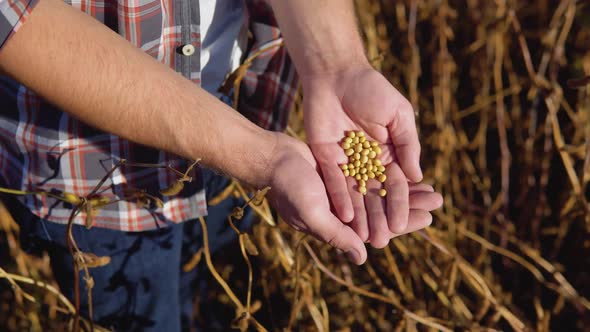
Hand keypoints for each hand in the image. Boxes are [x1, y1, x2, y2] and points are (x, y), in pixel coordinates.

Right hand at [264, 133, 440, 263]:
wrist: (275, 160)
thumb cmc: (290, 187)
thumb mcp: (314, 212)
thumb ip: (337, 235)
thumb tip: (364, 257)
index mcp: (340, 226)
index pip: (378, 229)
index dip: (403, 224)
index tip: (428, 218)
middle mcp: (346, 213)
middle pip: (385, 212)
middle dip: (411, 207)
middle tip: (438, 199)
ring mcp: (347, 194)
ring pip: (382, 195)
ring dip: (405, 192)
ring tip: (431, 188)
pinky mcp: (346, 176)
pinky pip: (374, 179)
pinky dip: (390, 177)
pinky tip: (408, 173)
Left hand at [302, 65, 437, 247]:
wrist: (338, 74)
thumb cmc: (373, 90)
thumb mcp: (399, 116)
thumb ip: (407, 145)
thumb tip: (417, 177)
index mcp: (388, 154)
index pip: (395, 185)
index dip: (400, 204)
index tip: (404, 224)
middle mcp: (367, 163)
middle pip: (374, 195)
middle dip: (378, 217)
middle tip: (382, 240)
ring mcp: (346, 162)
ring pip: (353, 194)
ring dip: (358, 215)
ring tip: (363, 237)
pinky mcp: (326, 158)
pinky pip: (333, 181)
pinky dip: (338, 197)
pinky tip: (343, 215)